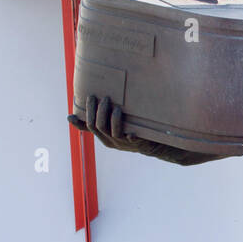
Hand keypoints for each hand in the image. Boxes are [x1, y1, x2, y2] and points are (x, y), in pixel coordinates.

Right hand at [69, 94, 216, 165]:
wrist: (158, 143)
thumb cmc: (136, 128)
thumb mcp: (117, 121)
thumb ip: (103, 114)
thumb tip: (84, 105)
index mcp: (104, 135)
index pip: (88, 126)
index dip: (84, 115)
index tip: (84, 100)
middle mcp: (111, 141)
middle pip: (97, 127)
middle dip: (98, 111)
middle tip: (103, 96)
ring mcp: (124, 144)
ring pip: (112, 131)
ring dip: (112, 118)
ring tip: (115, 106)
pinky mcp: (138, 145)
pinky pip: (132, 140)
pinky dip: (129, 134)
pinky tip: (130, 129)